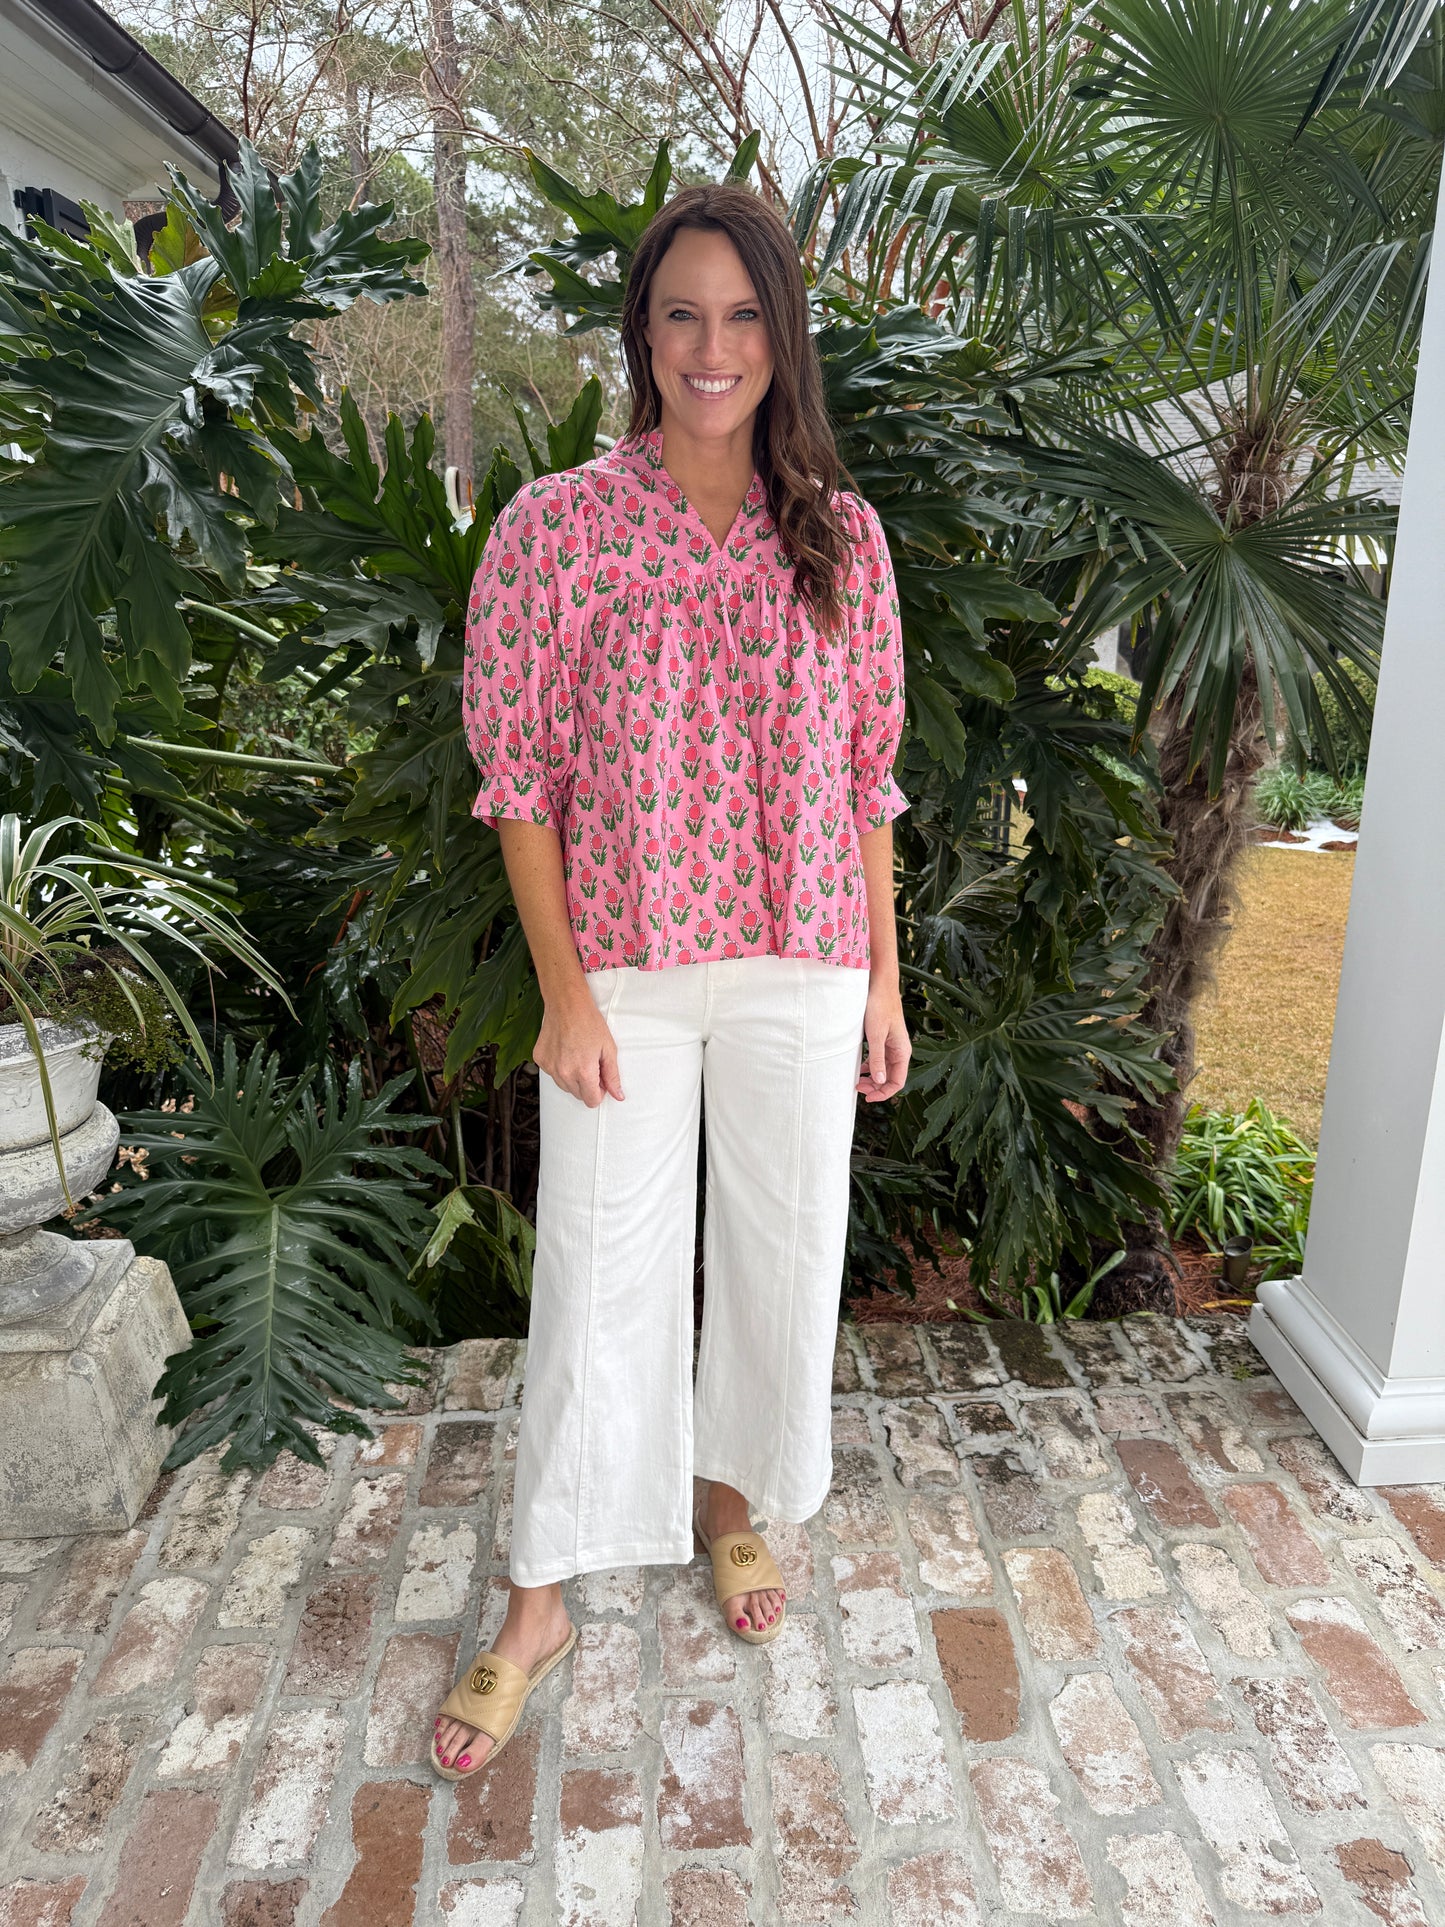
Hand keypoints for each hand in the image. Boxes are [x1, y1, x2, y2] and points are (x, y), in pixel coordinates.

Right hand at [533, 990, 623, 1107]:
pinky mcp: (540, 1059)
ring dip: (572, 1077)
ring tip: (578, 1055)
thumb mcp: (608, 1049)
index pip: (591, 1101)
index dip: (599, 1092)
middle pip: (578, 1095)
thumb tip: (618, 1094)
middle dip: (586, 1085)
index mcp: (583, 1072)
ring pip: (564, 1086)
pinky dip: (559, 1067)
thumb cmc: (588, 1021)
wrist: (567, 1004)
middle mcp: (564, 1072)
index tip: (601, 1081)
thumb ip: (612, 1075)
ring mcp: (549, 1067)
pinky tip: (566, 1051)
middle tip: (591, 1063)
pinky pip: (552, 1073)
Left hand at [858, 980, 909, 1101]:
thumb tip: (878, 1082)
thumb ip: (877, 1059)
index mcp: (902, 1052)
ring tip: (857, 1081)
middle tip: (857, 1088)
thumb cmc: (880, 1007)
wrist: (880, 986)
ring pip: (884, 1070)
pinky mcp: (884, 1040)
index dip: (884, 1093)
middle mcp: (899, 1051)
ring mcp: (892, 1046)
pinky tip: (860, 1069)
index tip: (868, 1097)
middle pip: (890, 1078)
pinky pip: (879, 1060)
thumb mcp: (875, 1035)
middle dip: (875, 1087)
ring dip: (872, 1078)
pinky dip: (870, 1067)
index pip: (897, 1081)